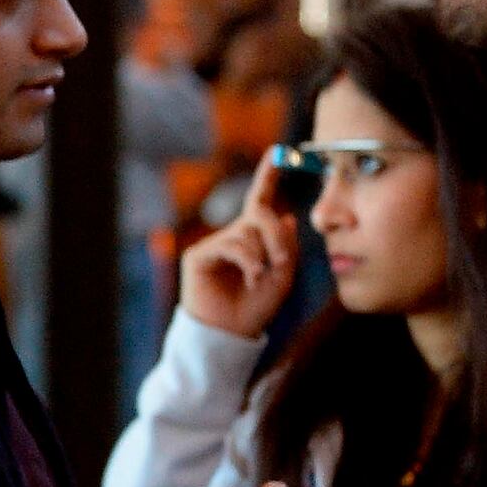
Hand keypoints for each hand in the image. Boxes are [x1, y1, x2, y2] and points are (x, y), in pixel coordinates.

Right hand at [179, 160, 303, 338]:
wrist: (230, 334)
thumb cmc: (255, 308)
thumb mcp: (283, 277)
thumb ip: (287, 247)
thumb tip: (287, 216)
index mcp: (253, 239)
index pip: (260, 201)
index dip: (268, 176)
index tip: (277, 152)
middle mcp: (233, 237)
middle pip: (259, 214)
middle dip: (276, 234)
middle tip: (283, 260)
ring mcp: (214, 245)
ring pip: (246, 231)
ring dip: (262, 253)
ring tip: (261, 277)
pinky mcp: (199, 255)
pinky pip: (230, 244)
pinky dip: (247, 259)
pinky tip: (251, 276)